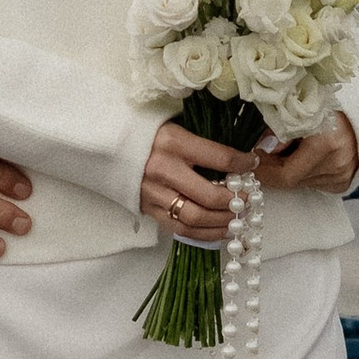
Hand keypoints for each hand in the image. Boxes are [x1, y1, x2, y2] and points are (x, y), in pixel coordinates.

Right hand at [139, 120, 245, 245]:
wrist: (107, 142)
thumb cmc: (148, 130)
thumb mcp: (177, 124)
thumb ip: (204, 140)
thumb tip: (241, 154)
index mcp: (174, 141)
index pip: (220, 158)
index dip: (243, 164)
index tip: (251, 164)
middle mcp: (163, 169)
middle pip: (210, 196)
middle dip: (235, 201)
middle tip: (247, 199)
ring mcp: (153, 192)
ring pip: (196, 218)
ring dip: (223, 222)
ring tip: (237, 218)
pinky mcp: (147, 208)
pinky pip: (181, 229)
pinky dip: (205, 234)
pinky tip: (220, 230)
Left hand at [255, 117, 358, 196]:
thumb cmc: (328, 108)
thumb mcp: (300, 113)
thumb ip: (278, 131)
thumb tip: (259, 150)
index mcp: (326, 143)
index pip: (285, 174)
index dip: (264, 171)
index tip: (249, 162)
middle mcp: (336, 164)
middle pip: (292, 180)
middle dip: (273, 171)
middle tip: (259, 158)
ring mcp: (342, 176)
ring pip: (302, 183)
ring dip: (289, 171)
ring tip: (286, 151)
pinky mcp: (344, 182)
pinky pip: (314, 183)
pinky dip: (304, 173)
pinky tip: (304, 157)